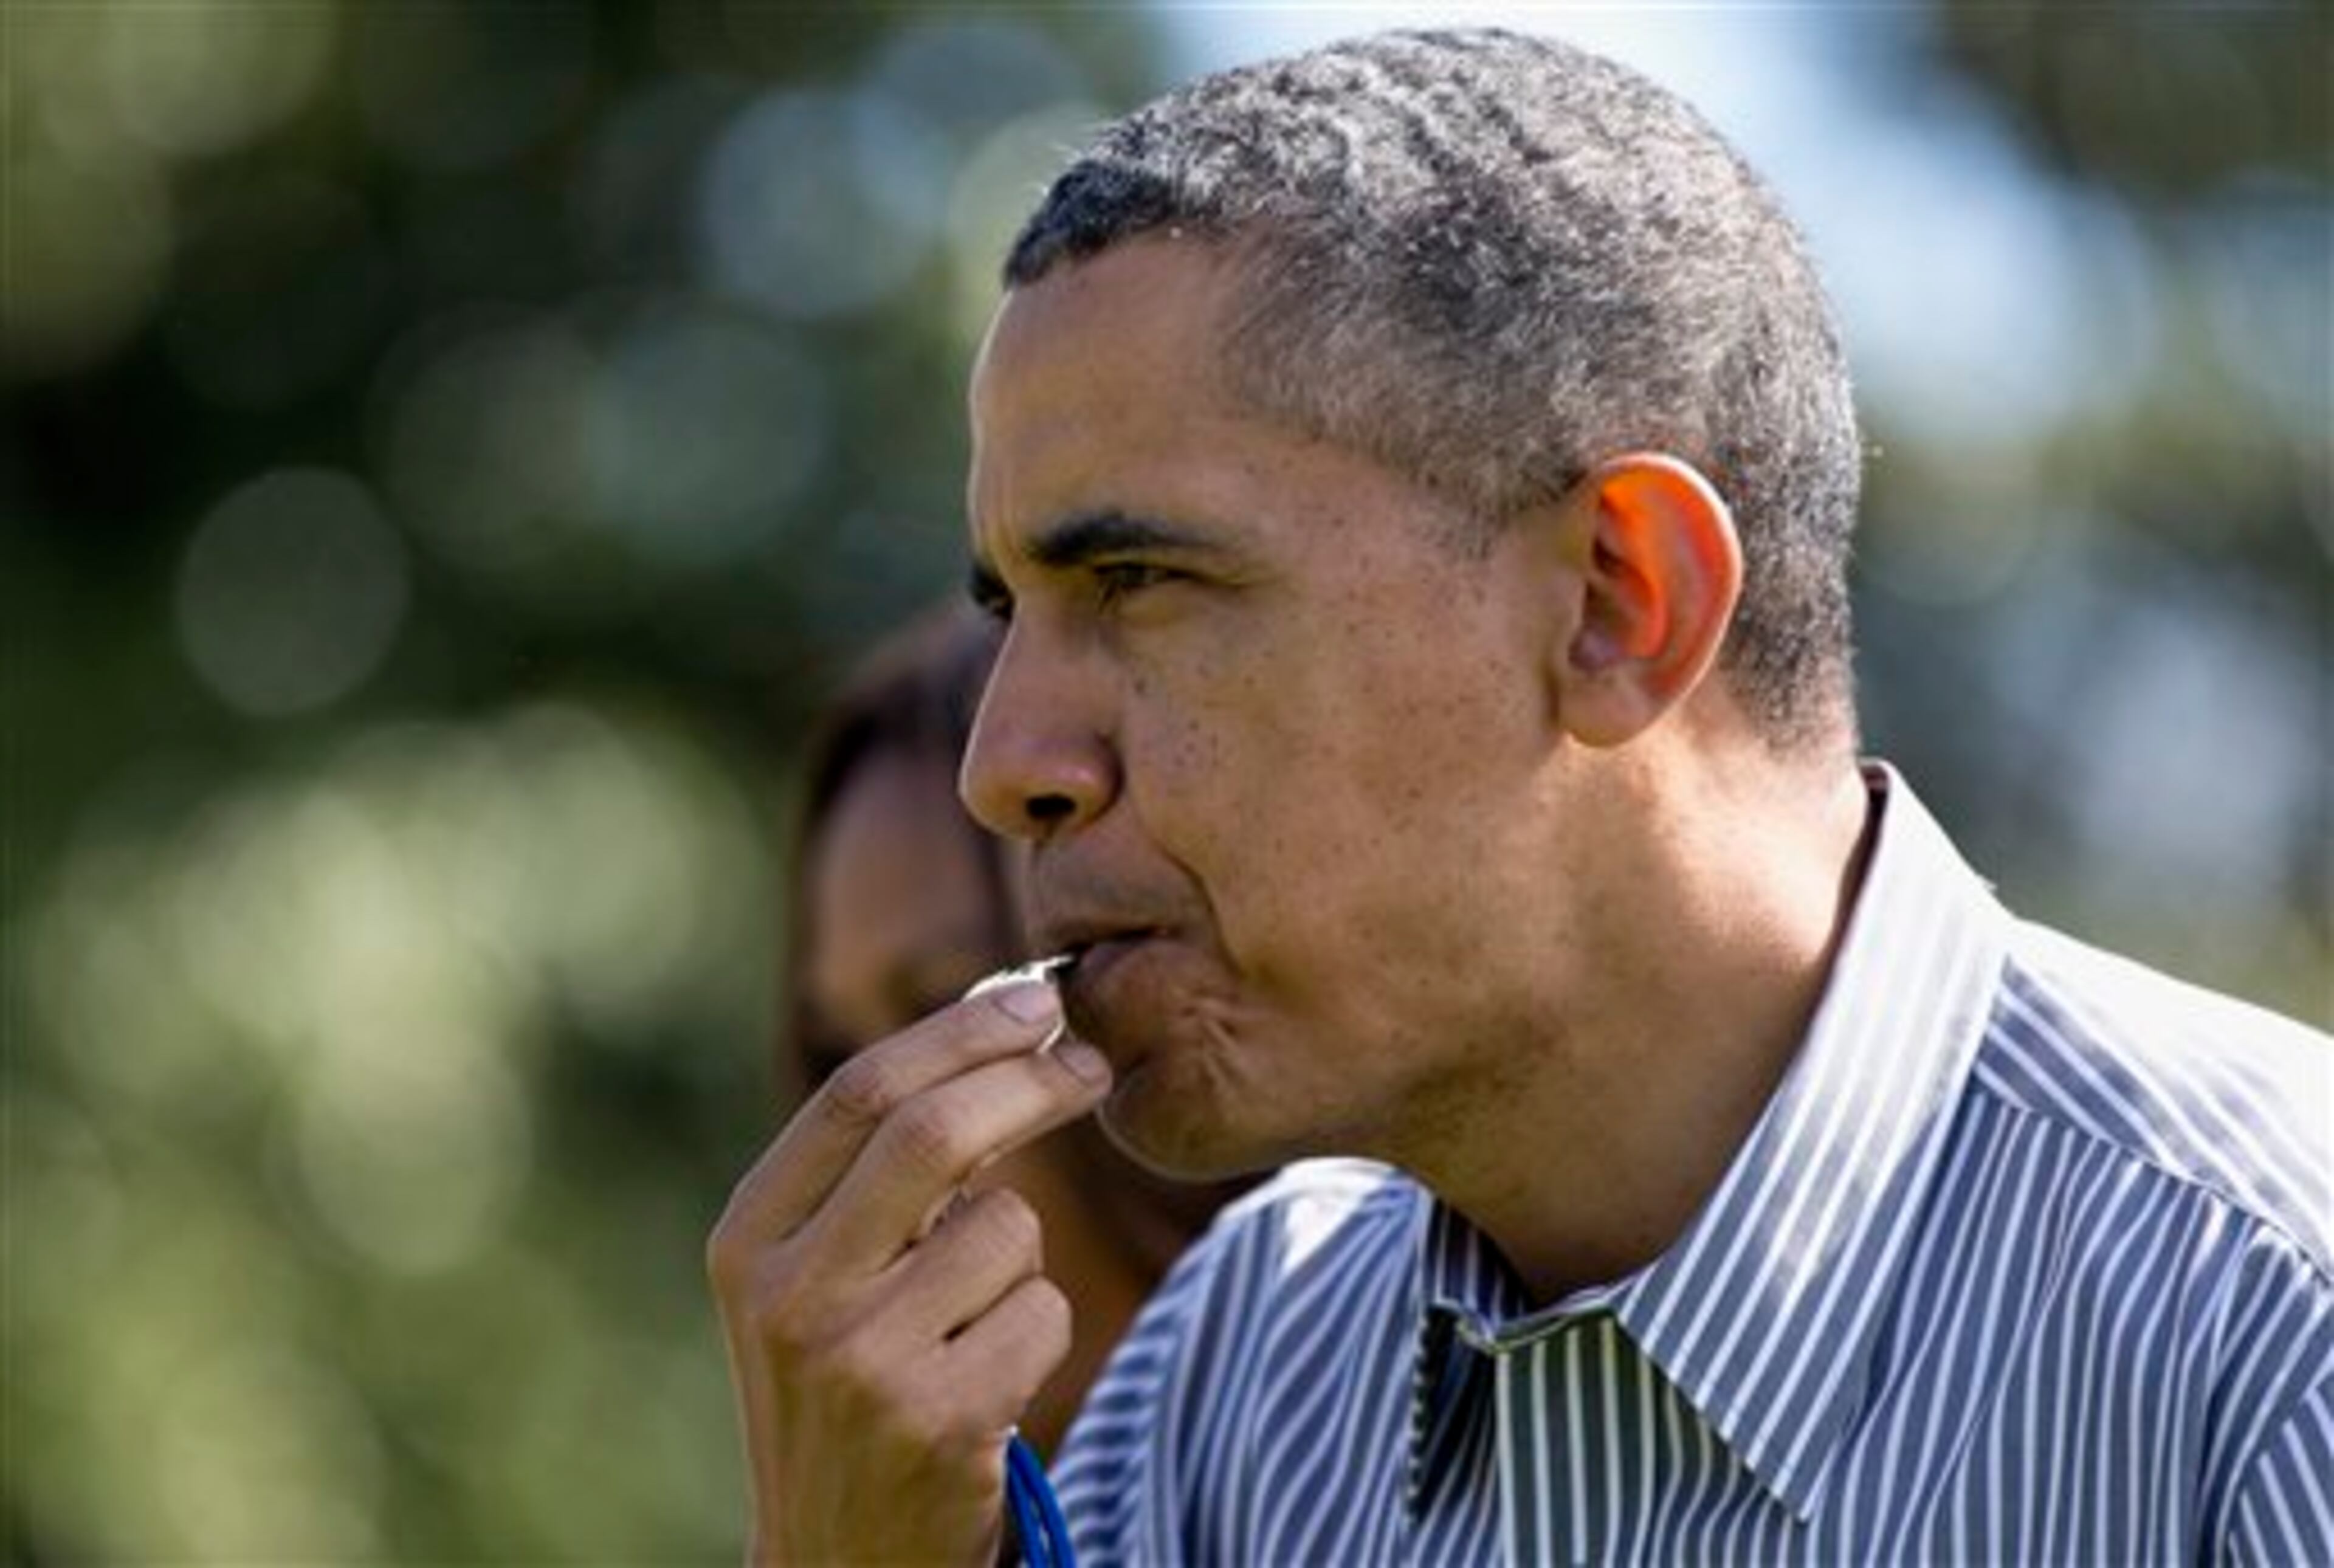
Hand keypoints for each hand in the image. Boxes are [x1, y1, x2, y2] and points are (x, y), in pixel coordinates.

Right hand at [708, 974, 1111, 1566]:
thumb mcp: (819, 1275)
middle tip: (1089, 1061)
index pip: (860, 1092)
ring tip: (974, 1317)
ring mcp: (861, 1364)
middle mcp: (790, 1296)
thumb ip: (879, 1169)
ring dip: (1023, 1256)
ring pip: (1008, 1232)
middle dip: (1028, 1082)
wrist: (835, 1563)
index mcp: (749, 1239)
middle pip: (934, 1134)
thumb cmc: (847, 1386)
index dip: (961, 1031)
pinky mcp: (938, 1424)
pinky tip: (988, 1381)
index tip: (1036, 1000)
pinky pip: (1043, 1315)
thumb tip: (1001, 1019)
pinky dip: (1038, 1329)